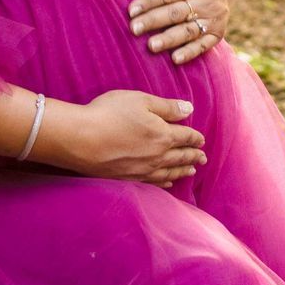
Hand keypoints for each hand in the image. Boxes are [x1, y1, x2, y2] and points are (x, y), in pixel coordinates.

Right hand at [44, 89, 204, 184]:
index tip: (201, 140)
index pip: (185, 137)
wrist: (81, 139)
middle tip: (202, 158)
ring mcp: (143, 170)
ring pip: (170, 172)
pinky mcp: (129, 179)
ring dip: (183, 170)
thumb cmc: (109, 113)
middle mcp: (158, 156)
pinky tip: (168, 183)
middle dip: (193, 156)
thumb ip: (167, 107)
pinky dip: (165, 183)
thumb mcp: (141, 100)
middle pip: (180, 157)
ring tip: (191, 171)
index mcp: (163, 135)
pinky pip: (155, 183)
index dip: (195, 138)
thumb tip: (189, 109)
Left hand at [129, 0, 237, 65]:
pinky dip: (190, 52)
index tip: (131, 10)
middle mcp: (209, 2)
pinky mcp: (218, 32)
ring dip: (170, 39)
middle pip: (177, 12)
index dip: (149, 1)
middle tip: (134, 28)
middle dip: (154, 21)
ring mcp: (215, 19)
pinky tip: (175, 59)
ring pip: (189, 31)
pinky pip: (204, 45)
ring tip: (151, 46)